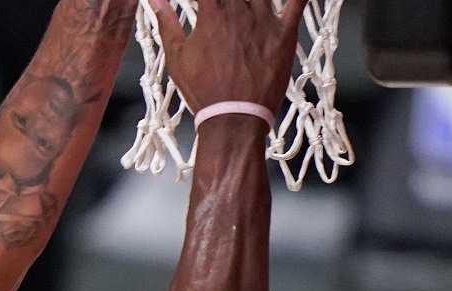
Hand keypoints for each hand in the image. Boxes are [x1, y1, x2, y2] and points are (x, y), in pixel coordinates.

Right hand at [147, 0, 308, 112]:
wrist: (234, 118)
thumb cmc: (204, 91)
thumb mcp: (177, 58)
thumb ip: (166, 23)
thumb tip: (154, 0)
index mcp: (212, 14)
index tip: (202, 3)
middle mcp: (240, 10)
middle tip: (224, 10)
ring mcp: (265, 21)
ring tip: (246, 5)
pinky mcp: (284, 35)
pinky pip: (297, 3)